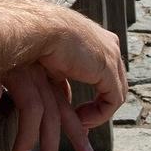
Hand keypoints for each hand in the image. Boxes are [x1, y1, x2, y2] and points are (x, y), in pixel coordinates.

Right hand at [0, 64, 92, 150]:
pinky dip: (26, 136)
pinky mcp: (24, 76)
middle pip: (64, 106)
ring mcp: (35, 71)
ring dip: (48, 148)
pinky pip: (31, 114)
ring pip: (51, 117)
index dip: (69, 114)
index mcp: (41, 60)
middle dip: (76, 133)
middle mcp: (42, 66)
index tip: (78, 129)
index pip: (60, 92)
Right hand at [37, 9, 127, 132]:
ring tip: (80, 122)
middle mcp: (108, 43)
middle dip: (100, 104)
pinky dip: (100, 114)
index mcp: (95, 37)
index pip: (102, 69)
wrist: (37, 28)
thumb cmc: (35, 39)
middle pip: (113, 81)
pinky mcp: (108, 68)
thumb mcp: (50, 60)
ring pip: (116, 92)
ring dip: (99, 112)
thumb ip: (61, 78)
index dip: (93, 93)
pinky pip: (113, 100)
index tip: (76, 111)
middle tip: (82, 120)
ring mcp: (111, 54)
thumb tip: (62, 97)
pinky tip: (82, 119)